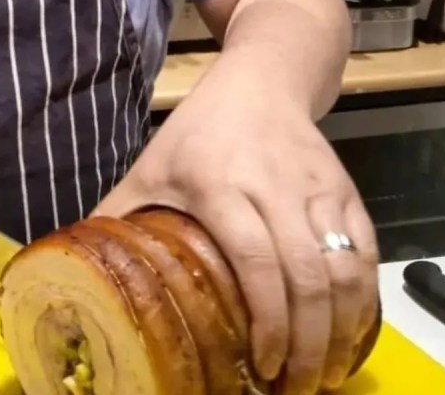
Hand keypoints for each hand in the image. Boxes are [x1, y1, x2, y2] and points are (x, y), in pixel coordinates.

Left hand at [91, 76, 378, 394]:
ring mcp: (315, 187)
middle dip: (307, 343)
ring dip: (340, 329)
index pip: (252, 258)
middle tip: (295, 387)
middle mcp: (272, 186)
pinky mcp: (345, 188)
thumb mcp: (150, 166)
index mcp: (217, 182)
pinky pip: (366, 251)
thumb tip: (78, 264)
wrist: (260, 81)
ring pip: (345, 268)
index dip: (265, 318)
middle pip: (304, 275)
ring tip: (322, 371)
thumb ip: (117, 214)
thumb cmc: (197, 131)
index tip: (261, 364)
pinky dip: (363, 299)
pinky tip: (348, 331)